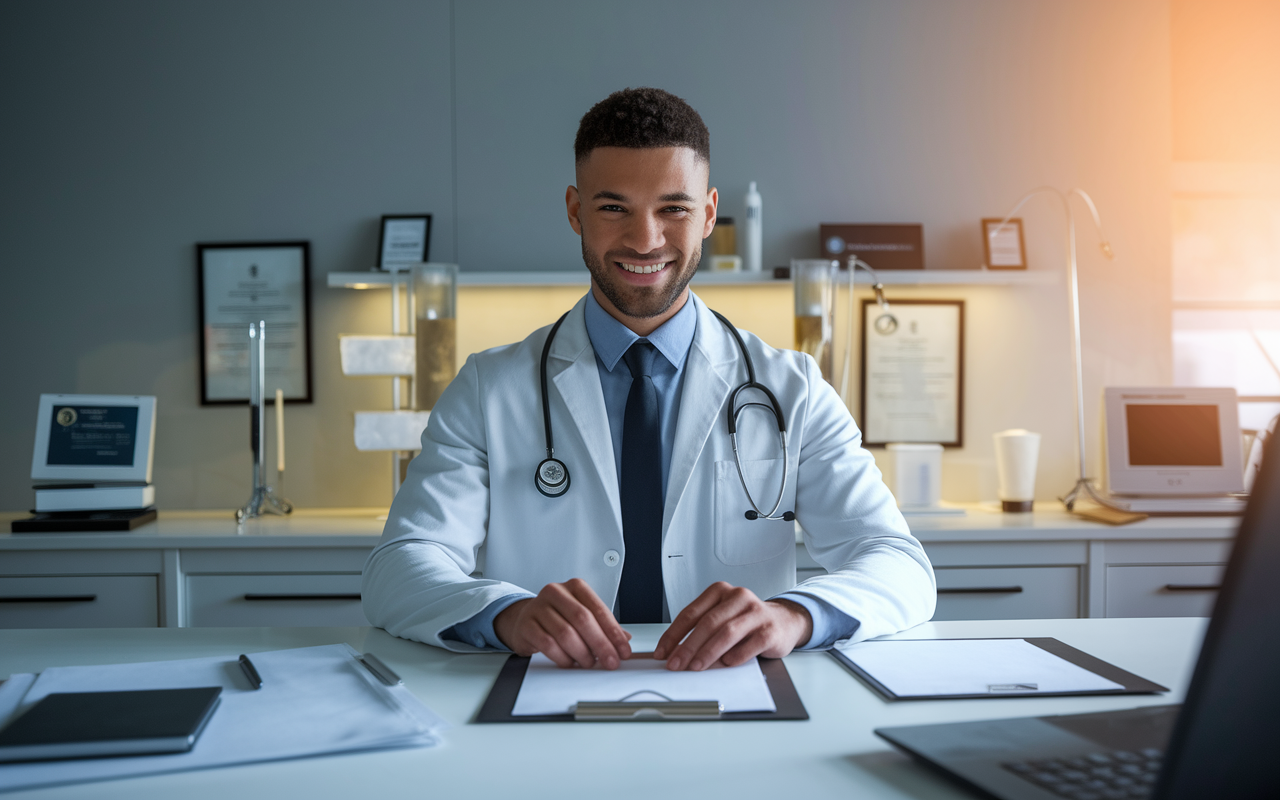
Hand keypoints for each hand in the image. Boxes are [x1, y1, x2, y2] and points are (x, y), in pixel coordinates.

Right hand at [493, 578, 631, 668]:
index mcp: (575, 587)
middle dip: (601, 644)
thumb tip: (625, 639)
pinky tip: (570, 662)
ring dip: (582, 653)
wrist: (524, 619)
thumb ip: (603, 625)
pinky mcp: (526, 624)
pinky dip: (563, 657)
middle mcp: (556, 592)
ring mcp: (538, 607)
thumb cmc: (557, 617)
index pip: (598, 609)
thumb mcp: (581, 615)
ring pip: (566, 633)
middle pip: (583, 619)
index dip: (614, 632)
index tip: (623, 650)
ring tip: (589, 662)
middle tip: (610, 661)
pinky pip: (548, 644)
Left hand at [652, 582, 812, 670]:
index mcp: (720, 591)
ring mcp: (756, 612)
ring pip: (727, 633)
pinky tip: (725, 665)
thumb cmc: (746, 621)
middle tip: (676, 664)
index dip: (673, 635)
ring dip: (708, 653)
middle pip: (707, 623)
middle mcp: (738, 596)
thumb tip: (675, 654)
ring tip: (695, 668)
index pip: (690, 613)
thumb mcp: (721, 618)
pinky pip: (749, 645)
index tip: (662, 653)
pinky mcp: (770, 629)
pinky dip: (735, 657)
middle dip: (688, 647)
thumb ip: (701, 630)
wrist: (784, 622)